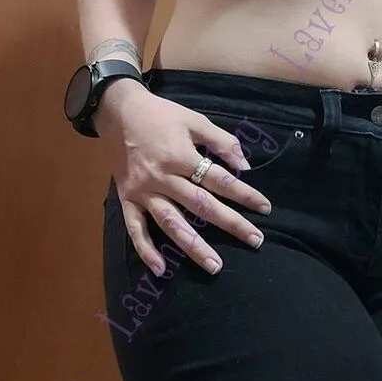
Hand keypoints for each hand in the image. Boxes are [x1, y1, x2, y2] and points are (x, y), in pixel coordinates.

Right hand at [98, 88, 271, 275]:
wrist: (116, 111)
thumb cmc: (160, 114)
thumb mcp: (194, 119)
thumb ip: (220, 141)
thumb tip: (245, 166)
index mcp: (180, 156)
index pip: (219, 180)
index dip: (244, 194)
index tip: (265, 208)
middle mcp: (163, 178)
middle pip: (201, 205)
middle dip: (231, 224)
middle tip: (256, 241)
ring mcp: (143, 191)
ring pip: (171, 223)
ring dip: (194, 247)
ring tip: (215, 266)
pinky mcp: (127, 199)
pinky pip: (135, 228)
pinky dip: (146, 249)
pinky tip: (160, 269)